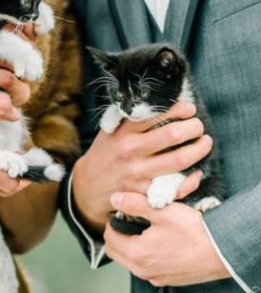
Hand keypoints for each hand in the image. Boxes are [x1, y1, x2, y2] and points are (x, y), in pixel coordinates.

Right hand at [72, 102, 210, 233]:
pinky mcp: (144, 192)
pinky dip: (192, 179)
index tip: (190, 109)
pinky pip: (176, 186)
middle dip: (194, 127)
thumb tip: (162, 102)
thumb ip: (131, 119)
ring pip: (179, 160)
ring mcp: (138, 172)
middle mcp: (130, 151)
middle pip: (172, 135)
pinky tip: (197, 171)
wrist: (89, 185)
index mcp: (122, 132)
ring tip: (205, 142)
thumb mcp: (110, 131)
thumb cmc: (106, 153)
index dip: (179, 110)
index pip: (155, 115)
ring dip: (200, 149)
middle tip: (198, 126)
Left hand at [104, 191, 229, 285]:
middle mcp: (143, 270)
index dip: (113, 222)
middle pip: (115, 252)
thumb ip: (134, 203)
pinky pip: (146, 268)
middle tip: (130, 221)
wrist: (224, 252)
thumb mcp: (162, 211)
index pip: (109, 237)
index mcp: (137, 253)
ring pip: (129, 261)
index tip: (124, 213)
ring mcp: (155, 277)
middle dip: (118, 235)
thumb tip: (115, 199)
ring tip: (145, 230)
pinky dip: (145, 256)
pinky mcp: (167, 280)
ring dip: (130, 246)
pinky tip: (158, 243)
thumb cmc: (195, 231)